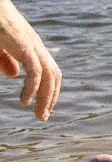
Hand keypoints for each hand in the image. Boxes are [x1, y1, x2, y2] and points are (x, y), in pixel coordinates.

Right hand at [0, 0, 61, 120]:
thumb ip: (6, 59)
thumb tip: (13, 75)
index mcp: (32, 46)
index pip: (50, 71)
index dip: (50, 89)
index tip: (44, 107)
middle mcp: (36, 46)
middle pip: (54, 76)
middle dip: (51, 98)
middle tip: (43, 117)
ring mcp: (32, 44)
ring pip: (49, 76)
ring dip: (46, 97)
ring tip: (38, 114)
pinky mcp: (24, 45)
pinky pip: (35, 71)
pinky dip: (33, 88)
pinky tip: (25, 100)